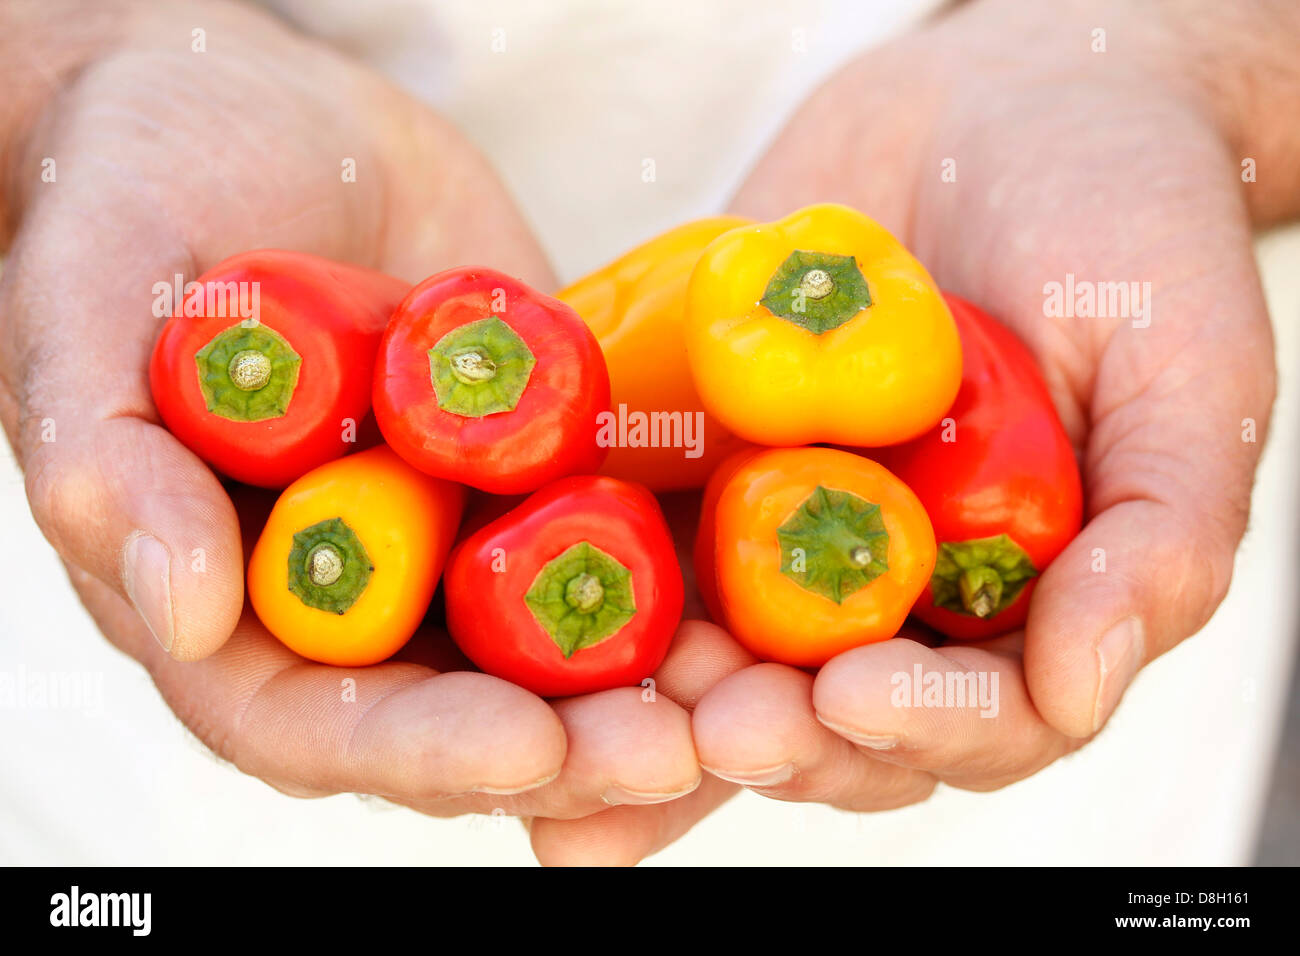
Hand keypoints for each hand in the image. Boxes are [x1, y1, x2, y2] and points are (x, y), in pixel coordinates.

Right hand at [0, 0, 698, 835]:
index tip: (527, 748)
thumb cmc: (135, 191)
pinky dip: (701, 572)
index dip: (420, 751)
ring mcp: (461, 533)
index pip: (319, 725)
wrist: (254, 109)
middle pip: (470, 714)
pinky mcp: (544, 465)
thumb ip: (110, 454)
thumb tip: (180, 611)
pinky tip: (777, 581)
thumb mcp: (90, 295)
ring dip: (664, 686)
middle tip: (680, 745)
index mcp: (234, 600)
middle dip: (575, 745)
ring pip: (569, 647)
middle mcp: (360, 593)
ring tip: (758, 695)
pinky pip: (627, 532)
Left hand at [529, 0, 1296, 861]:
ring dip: (659, 708)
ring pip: (717, 665)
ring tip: (600, 716)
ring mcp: (782, 539)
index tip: (853, 693)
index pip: (975, 715)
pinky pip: (630, 554)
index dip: (920, 723)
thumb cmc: (1124, 223)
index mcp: (1017, 603)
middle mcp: (892, 594)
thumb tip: (1080, 687)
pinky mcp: (691, 473)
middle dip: (773, 732)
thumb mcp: (1186, 365)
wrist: (998, 102)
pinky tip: (506, 661)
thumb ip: (1161, 531)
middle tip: (718, 718)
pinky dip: (574, 613)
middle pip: (829, 718)